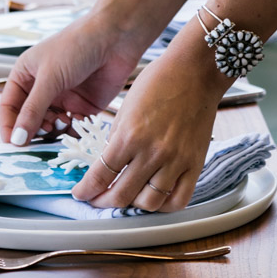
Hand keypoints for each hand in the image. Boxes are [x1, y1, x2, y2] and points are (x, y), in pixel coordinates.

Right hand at [0, 11, 142, 145]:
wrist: (116, 37)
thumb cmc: (77, 46)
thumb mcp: (50, 77)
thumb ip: (33, 110)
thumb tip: (15, 139)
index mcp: (26, 75)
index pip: (9, 106)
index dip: (8, 125)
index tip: (11, 144)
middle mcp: (43, 88)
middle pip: (29, 120)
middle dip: (34, 129)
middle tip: (45, 130)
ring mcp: (63, 98)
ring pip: (50, 126)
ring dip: (54, 130)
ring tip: (63, 122)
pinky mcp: (83, 107)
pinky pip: (72, 127)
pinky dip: (73, 129)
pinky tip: (78, 121)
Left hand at [70, 42, 223, 211]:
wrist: (195, 71)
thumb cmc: (159, 81)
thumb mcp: (126, 108)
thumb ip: (116, 140)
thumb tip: (105, 165)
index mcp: (129, 135)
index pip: (100, 175)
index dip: (86, 190)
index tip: (81, 194)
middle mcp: (152, 152)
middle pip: (121, 195)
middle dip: (103, 202)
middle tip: (98, 199)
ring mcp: (175, 160)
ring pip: (149, 203)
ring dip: (133, 206)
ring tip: (128, 197)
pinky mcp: (195, 163)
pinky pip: (179, 200)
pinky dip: (164, 206)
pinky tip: (155, 198)